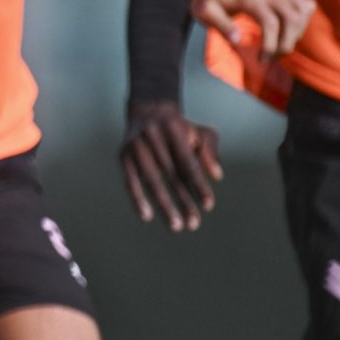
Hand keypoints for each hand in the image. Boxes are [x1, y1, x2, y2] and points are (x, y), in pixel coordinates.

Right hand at [121, 99, 223, 231]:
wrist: (148, 112)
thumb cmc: (181, 129)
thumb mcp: (200, 133)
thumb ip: (210, 151)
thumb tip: (216, 176)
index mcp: (174, 128)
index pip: (188, 161)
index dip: (199, 184)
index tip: (208, 206)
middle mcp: (152, 136)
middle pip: (171, 174)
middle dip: (183, 201)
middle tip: (193, 224)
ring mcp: (135, 146)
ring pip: (151, 181)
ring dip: (164, 205)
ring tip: (175, 226)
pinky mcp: (123, 156)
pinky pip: (130, 181)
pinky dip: (137, 199)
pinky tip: (146, 216)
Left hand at [190, 0, 313, 69]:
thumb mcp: (205, 11)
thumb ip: (220, 25)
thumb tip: (237, 40)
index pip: (270, 23)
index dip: (270, 46)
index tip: (261, 61)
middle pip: (293, 18)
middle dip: (287, 43)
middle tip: (273, 57)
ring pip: (304, 11)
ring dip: (296, 33)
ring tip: (280, 46)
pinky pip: (307, 5)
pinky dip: (303, 21)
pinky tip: (289, 31)